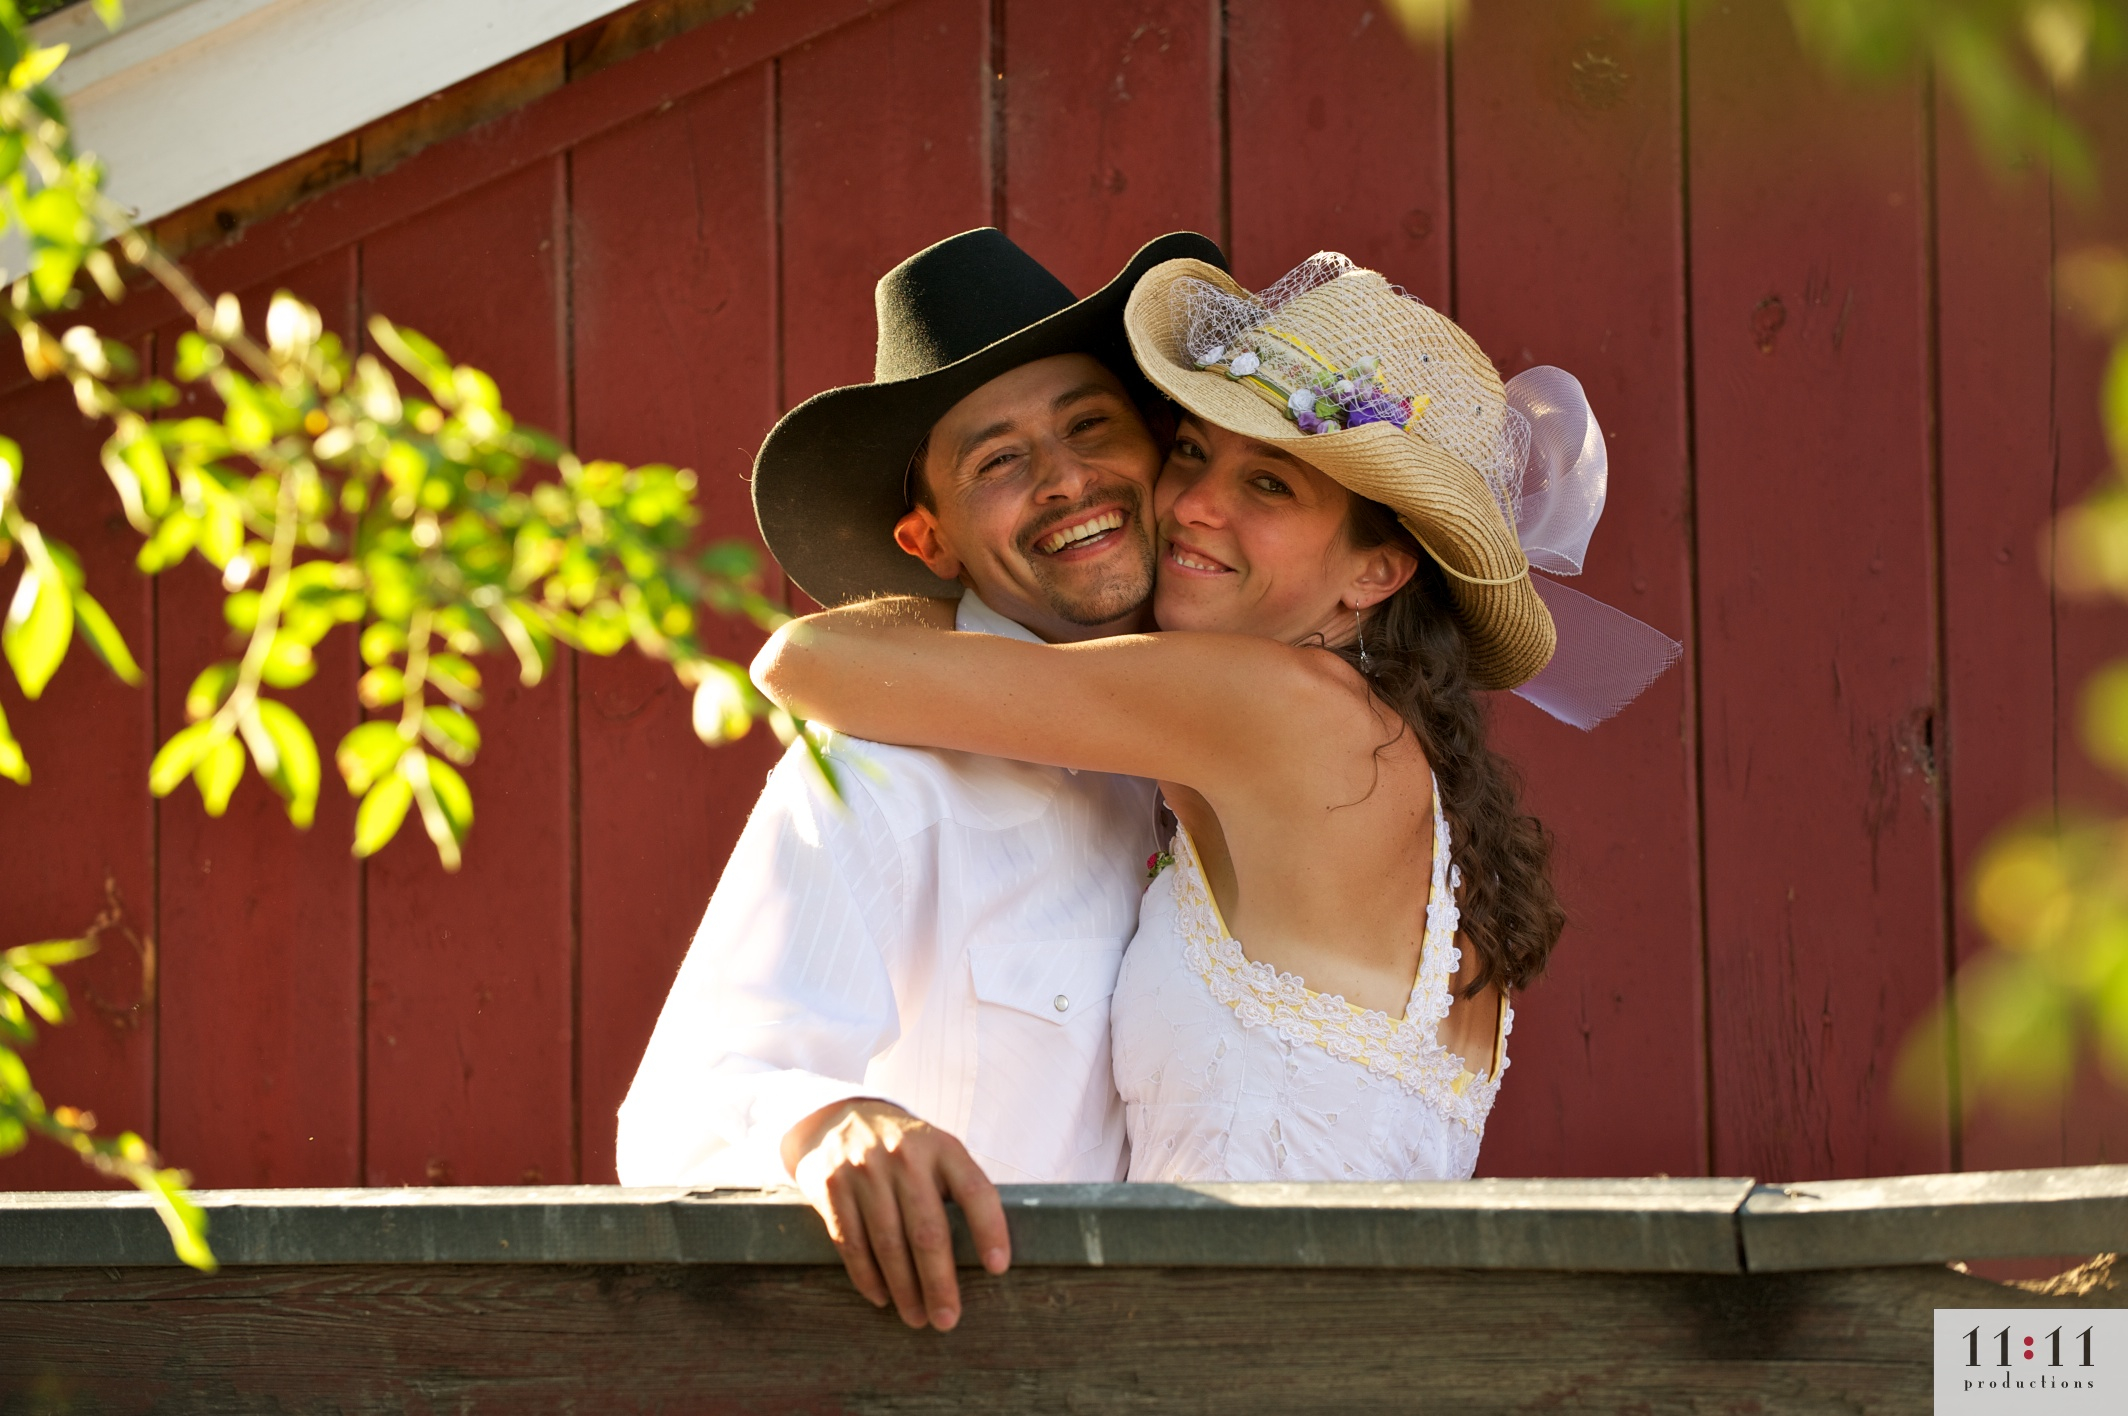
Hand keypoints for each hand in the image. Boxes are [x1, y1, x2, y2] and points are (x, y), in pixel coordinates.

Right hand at [782, 1098, 1009, 1329]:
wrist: (840, 1118)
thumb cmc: (904, 1147)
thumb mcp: (936, 1150)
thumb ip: (957, 1188)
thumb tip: (984, 1254)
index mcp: (941, 1147)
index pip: (975, 1190)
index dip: (990, 1230)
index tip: (997, 1268)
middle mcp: (904, 1156)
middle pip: (927, 1231)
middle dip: (939, 1282)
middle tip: (948, 1320)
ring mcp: (865, 1171)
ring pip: (888, 1244)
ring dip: (904, 1289)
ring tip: (917, 1318)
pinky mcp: (831, 1187)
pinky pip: (851, 1244)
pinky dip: (868, 1277)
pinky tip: (882, 1297)